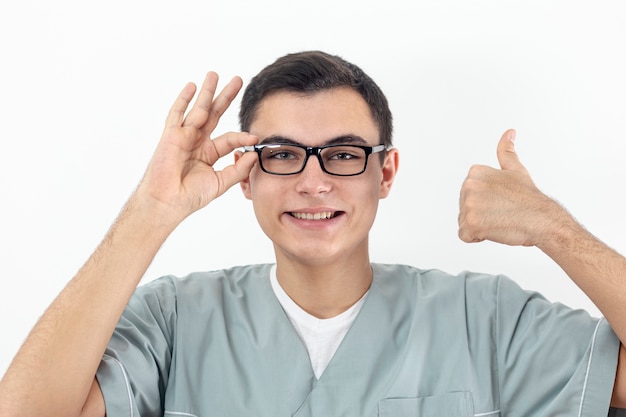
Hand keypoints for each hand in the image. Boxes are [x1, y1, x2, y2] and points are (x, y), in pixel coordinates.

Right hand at [136, 72, 258, 224]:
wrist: (168, 202)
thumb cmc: (190, 196)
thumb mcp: (220, 182)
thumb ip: (238, 169)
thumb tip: (253, 154)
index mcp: (209, 153)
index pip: (229, 138)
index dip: (242, 136)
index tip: (254, 137)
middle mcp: (197, 141)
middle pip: (214, 114)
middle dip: (225, 97)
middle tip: (237, 80)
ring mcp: (184, 137)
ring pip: (198, 110)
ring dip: (207, 92)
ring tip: (215, 74)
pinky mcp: (171, 136)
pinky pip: (177, 114)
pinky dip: (183, 100)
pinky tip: (192, 86)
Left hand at [458, 129, 564, 246]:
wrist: (543, 220)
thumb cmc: (530, 198)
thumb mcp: (516, 169)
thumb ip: (506, 151)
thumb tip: (509, 133)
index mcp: (475, 172)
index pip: (468, 194)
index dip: (484, 201)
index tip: (500, 200)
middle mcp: (468, 185)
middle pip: (464, 208)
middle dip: (480, 213)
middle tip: (501, 211)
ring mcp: (469, 205)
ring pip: (464, 222)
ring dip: (480, 225)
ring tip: (499, 220)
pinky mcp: (471, 223)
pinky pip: (464, 235)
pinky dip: (477, 237)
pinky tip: (494, 229)